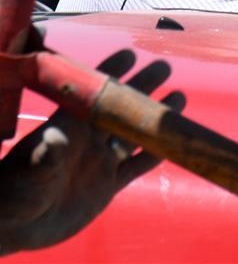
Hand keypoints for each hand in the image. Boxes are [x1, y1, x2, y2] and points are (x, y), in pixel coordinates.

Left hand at [0, 50, 183, 254]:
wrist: (17, 226)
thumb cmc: (16, 189)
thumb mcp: (29, 170)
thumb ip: (45, 155)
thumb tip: (56, 138)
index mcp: (70, 124)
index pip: (95, 93)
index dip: (111, 72)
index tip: (130, 55)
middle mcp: (88, 137)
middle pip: (121, 108)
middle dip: (142, 86)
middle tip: (164, 67)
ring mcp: (100, 160)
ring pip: (134, 134)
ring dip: (154, 118)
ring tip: (178, 98)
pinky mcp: (107, 185)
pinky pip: (135, 167)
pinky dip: (153, 155)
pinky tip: (171, 144)